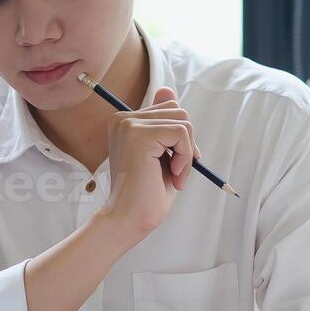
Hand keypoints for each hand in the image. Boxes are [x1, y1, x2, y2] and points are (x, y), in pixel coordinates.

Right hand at [100, 86, 196, 242]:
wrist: (128, 220)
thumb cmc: (146, 195)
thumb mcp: (162, 154)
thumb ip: (165, 125)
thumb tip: (167, 90)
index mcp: (125, 121)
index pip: (169, 109)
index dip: (181, 137)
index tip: (176, 162)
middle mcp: (122, 118)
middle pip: (178, 111)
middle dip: (186, 143)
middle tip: (177, 172)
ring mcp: (129, 124)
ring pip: (183, 120)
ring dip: (187, 152)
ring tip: (174, 176)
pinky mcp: (139, 134)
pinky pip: (181, 133)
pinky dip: (186, 157)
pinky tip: (174, 176)